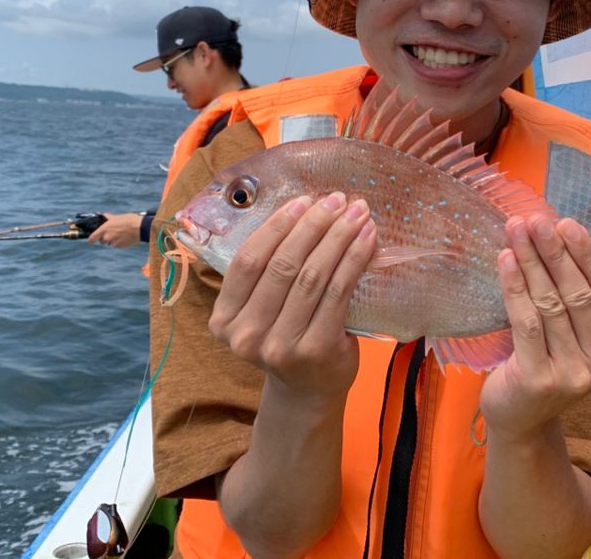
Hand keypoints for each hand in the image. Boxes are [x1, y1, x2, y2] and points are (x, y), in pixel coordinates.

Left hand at [87, 212, 144, 247]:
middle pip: (102, 240)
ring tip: (122, 233)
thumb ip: (108, 218)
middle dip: (106, 237)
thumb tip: (103, 215)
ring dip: (114, 240)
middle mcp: (107, 237)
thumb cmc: (129, 220)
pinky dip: (120, 242)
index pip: (92, 238)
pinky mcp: (120, 246)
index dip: (91, 239)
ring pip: (111, 243)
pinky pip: (117, 245)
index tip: (90, 241)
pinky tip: (126, 236)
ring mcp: (114, 243)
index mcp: (104, 229)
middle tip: (113, 232)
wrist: (140, 228)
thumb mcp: (117, 217)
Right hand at [208, 192, 375, 399]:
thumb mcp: (262, 309)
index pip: (248, 260)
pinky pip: (338, 292)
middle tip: (337, 200)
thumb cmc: (286, 336)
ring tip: (358, 213)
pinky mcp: (317, 350)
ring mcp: (281, 346)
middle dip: (313, 225)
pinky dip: (354, 259)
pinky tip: (367, 239)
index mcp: (224, 319)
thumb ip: (267, 272)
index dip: (276, 226)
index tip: (303, 200)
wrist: (308, 390)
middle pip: (282, 264)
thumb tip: (304, 208)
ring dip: (338, 237)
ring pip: (312, 275)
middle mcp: (246, 336)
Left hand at [480, 214, 590, 442]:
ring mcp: (575, 375)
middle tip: (534, 220)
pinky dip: (514, 286)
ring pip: (550, 304)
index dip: (585, 253)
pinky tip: (505, 260)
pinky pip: (527, 322)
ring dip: (530, 261)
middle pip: (578, 293)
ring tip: (515, 231)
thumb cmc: (547, 359)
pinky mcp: (541, 380)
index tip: (564, 222)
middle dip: (554, 252)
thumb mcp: (573, 329)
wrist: (520, 416)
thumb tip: (559, 230)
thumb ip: (576, 291)